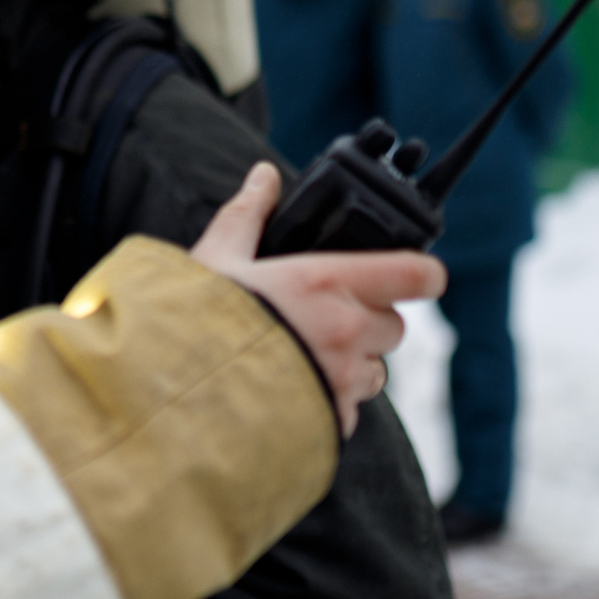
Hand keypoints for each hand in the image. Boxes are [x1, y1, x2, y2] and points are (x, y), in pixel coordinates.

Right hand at [190, 163, 444, 435]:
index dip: (422, 274)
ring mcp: (342, 381)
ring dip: (350, 367)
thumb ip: (247, 215)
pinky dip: (328, 406)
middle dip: (368, 324)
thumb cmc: (194, 321)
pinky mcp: (332, 422)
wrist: (176, 395)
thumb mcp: (217, 259)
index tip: (412, 275)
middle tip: (322, 320)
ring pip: (373, 373)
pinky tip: (289, 395)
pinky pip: (348, 412)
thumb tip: (263, 176)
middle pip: (394, 326)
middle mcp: (347, 331)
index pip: (416, 274)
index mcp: (327, 282)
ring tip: (300, 360)